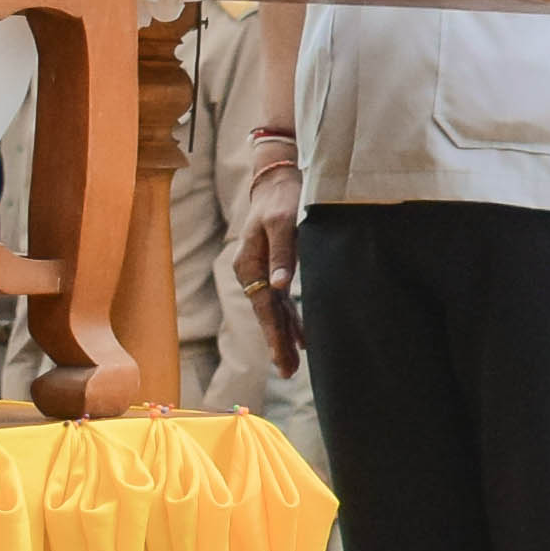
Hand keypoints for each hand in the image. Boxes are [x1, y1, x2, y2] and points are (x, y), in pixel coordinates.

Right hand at [232, 153, 303, 372]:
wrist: (278, 177)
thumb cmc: (283, 197)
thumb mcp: (284, 221)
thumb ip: (284, 253)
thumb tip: (279, 286)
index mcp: (249, 264)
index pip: (264, 307)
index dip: (275, 335)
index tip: (284, 359)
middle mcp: (251, 271)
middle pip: (266, 314)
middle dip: (277, 343)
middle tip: (288, 373)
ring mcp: (260, 270)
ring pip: (273, 310)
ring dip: (284, 335)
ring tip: (292, 364)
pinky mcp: (273, 267)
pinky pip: (279, 300)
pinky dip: (289, 318)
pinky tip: (300, 336)